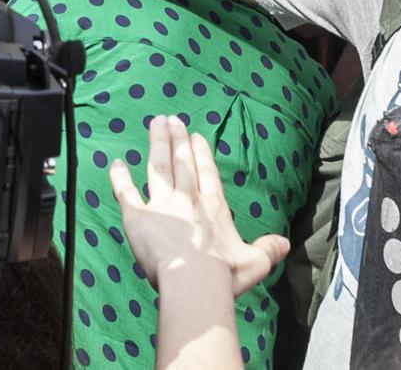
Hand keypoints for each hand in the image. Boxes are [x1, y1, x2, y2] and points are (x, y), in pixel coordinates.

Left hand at [110, 115, 289, 294]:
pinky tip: (115, 163)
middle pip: (182, 163)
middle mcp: (187, 200)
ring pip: (158, 167)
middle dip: (177, 140)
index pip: (207, 175)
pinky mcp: (138, 216)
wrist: (194, 281)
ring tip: (155, 123)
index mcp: (213, 209)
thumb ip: (268, 250)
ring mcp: (162, 205)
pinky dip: (119, 178)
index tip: (197, 136)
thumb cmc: (224, 275)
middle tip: (172, 119)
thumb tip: (285, 243)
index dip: (202, 154)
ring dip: (156, 144)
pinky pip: (125, 193)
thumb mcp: (255, 263)